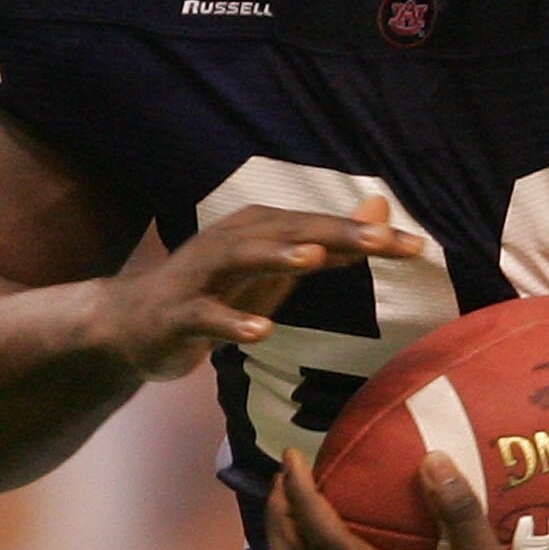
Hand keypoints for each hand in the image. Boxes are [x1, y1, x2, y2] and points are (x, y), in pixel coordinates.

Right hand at [101, 195, 419, 382]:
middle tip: (382, 241)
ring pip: (243, 260)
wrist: (132, 325)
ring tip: (316, 259)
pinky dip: (233, 324)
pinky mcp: (178, 315)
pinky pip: (207, 318)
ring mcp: (201, 277)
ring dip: (278, 258)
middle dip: (335, 235)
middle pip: (289, 234)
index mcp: (259, 230)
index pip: (321, 229)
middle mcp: (231, 242)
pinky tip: (260, 332)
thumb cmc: (215, 294)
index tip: (416, 246)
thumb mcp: (276, 270)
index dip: (367, 236)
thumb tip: (381, 217)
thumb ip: (328, 245)